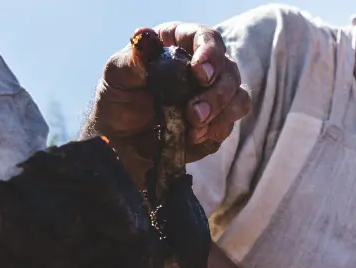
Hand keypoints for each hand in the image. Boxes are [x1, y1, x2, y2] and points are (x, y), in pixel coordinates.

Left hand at [85, 23, 251, 186]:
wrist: (120, 142)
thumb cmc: (117, 101)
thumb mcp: (117, 76)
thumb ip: (133, 59)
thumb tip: (144, 37)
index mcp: (179, 46)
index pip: (206, 38)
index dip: (209, 52)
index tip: (199, 73)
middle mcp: (202, 68)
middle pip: (229, 71)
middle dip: (217, 94)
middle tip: (194, 113)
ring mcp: (213, 97)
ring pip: (239, 99)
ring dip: (221, 114)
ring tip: (193, 129)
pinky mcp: (216, 124)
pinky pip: (228, 126)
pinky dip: (214, 132)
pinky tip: (191, 137)